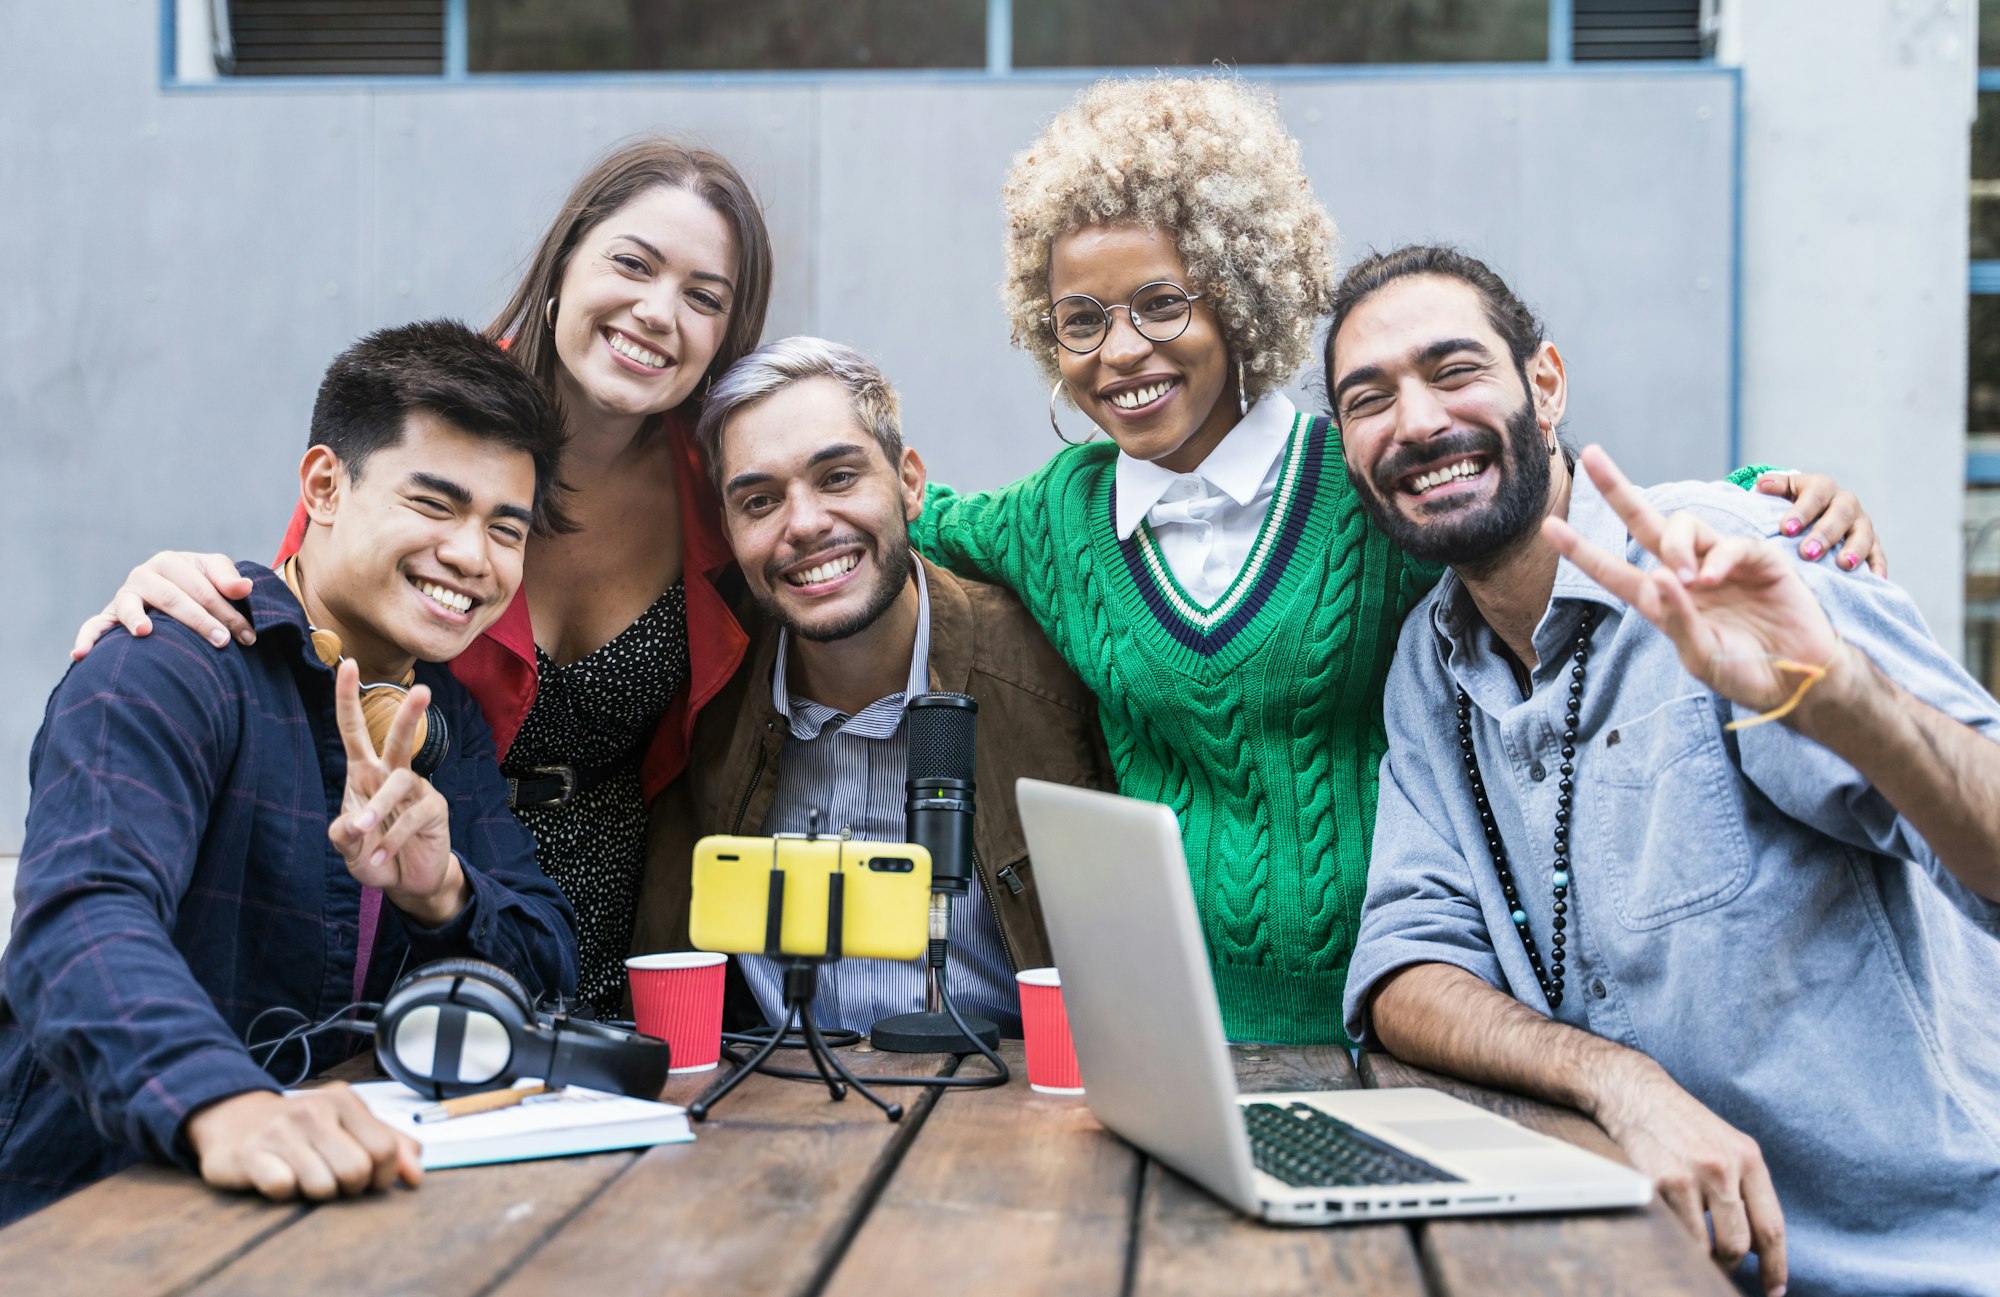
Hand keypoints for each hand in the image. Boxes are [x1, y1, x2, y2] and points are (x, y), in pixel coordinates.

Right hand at [71, 551, 254, 658]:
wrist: (174, 589)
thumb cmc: (199, 582)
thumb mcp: (215, 573)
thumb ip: (228, 579)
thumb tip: (244, 588)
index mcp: (170, 562)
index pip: (202, 588)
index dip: (227, 612)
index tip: (247, 636)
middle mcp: (143, 575)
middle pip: (171, 598)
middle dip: (199, 621)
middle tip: (222, 642)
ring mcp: (124, 595)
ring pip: (130, 607)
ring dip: (137, 620)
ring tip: (144, 632)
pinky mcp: (110, 615)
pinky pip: (94, 625)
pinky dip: (87, 638)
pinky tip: (81, 654)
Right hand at [186, 1084, 421, 1201]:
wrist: (235, 1118)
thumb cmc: (303, 1127)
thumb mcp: (349, 1124)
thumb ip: (390, 1144)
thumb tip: (415, 1177)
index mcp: (345, 1102)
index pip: (385, 1150)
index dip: (383, 1176)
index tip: (369, 1178)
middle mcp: (314, 1111)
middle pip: (357, 1172)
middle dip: (350, 1188)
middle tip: (333, 1179)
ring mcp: (280, 1131)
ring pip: (322, 1186)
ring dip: (316, 1192)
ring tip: (304, 1176)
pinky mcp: (250, 1154)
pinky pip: (283, 1189)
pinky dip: (285, 1193)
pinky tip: (279, 1176)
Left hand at [327, 660, 467, 926]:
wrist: (407, 882)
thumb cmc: (372, 855)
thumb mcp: (347, 849)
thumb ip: (341, 835)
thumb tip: (350, 822)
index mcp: (363, 774)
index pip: (354, 730)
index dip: (347, 698)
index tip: (347, 664)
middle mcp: (391, 776)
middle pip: (399, 739)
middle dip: (408, 715)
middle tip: (423, 690)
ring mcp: (417, 792)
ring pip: (400, 782)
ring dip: (378, 807)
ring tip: (362, 832)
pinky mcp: (434, 811)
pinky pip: (412, 818)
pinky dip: (391, 840)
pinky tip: (381, 859)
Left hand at [1547, 446, 1840, 716]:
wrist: (1802, 680)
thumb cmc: (1746, 674)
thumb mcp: (1702, 657)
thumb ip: (1678, 620)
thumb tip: (1659, 576)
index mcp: (1661, 601)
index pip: (1613, 572)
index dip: (1582, 551)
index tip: (1549, 526)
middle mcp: (1685, 575)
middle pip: (1645, 522)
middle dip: (1617, 489)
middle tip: (1590, 455)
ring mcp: (1720, 563)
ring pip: (1683, 524)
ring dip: (1677, 545)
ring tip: (1687, 578)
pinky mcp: (1758, 559)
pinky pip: (1731, 544)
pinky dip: (1719, 558)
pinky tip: (1712, 580)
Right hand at [1588, 1053, 1786, 1294]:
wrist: (1633, 1091)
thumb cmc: (1680, 1123)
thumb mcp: (1725, 1146)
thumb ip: (1745, 1188)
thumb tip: (1756, 1247)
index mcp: (1748, 1158)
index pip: (1771, 1228)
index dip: (1775, 1267)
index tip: (1774, 1291)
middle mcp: (1722, 1167)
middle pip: (1738, 1244)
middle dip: (1729, 1264)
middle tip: (1721, 1266)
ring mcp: (1688, 1176)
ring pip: (1704, 1245)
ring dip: (1700, 1256)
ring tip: (1691, 1246)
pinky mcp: (1656, 1182)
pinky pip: (1672, 1232)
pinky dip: (1672, 1239)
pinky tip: (1668, 1225)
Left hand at [1752, 470, 1885, 575]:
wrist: (1814, 509)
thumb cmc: (1791, 503)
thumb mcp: (1783, 491)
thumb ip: (1773, 487)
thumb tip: (1762, 485)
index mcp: (1822, 487)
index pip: (1814, 495)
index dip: (1801, 511)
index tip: (1786, 530)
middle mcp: (1845, 502)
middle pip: (1841, 514)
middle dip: (1825, 534)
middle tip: (1808, 553)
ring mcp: (1861, 522)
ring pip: (1864, 533)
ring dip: (1855, 549)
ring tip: (1843, 565)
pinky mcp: (1872, 542)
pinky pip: (1878, 553)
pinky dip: (1877, 565)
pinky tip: (1875, 579)